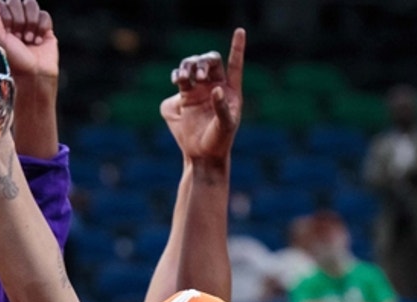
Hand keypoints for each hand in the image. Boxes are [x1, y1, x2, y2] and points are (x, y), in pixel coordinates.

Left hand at [0, 0, 57, 80]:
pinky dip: (42, 28)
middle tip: (19, 38)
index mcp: (1, 22)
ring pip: (32, 5)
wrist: (34, 76)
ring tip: (29, 40)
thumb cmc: (13, 61)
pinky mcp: (45, 29)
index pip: (4, 3)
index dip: (8, 15)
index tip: (8, 32)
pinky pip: (44, 15)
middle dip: (20, 20)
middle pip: (18, 2)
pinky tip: (38, 41)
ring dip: (31, 23)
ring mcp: (31, 24)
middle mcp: (15, 21)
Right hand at [160, 29, 244, 163]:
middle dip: (203, 63)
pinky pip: (180, 80)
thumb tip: (216, 89)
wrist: (201, 155)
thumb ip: (222, 107)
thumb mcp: (226, 125)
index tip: (239, 31)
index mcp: (231, 91)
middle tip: (199, 77)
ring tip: (183, 79)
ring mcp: (199, 91)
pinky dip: (177, 76)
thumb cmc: (220, 141)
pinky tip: (178, 81)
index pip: (235, 64)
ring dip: (187, 67)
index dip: (237, 47)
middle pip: (209, 61)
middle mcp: (215, 86)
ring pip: (192, 67)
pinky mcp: (184, 98)